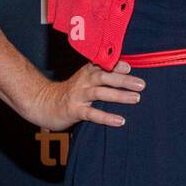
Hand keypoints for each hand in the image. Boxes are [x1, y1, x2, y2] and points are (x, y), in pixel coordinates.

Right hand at [23, 60, 144, 131]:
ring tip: (136, 98)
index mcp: (88, 71)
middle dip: (123, 79)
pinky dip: (106, 117)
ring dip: (118, 95)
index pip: (104, 65)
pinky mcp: (73, 111)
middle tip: (142, 84)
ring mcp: (78, 96)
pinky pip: (91, 114)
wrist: (43, 103)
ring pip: (99, 93)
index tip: (131, 66)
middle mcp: (84, 81)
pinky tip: (120, 121)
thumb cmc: (73, 91)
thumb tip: (129, 68)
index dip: (117, 64)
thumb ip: (104, 73)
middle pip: (104, 76)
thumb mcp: (86, 78)